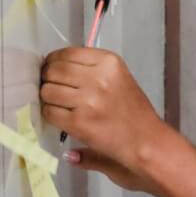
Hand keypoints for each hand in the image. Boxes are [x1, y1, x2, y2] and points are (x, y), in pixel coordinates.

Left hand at [40, 47, 169, 186]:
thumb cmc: (134, 112)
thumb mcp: (119, 78)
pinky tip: (59, 118)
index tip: (52, 70)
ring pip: (48, 91)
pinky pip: (50, 112)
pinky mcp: (79, 122)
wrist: (148, 143)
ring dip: (47, 98)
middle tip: (51, 89)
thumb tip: (53, 65)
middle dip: (47, 79)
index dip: (54, 62)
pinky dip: (50, 115)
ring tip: (56, 105)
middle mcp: (99, 77)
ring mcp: (88, 100)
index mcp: (109, 62)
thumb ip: (90, 70)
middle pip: (54, 70)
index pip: (67, 53)